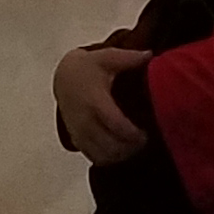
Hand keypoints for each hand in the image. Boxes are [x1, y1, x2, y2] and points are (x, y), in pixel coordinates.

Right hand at [51, 43, 148, 163]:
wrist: (64, 78)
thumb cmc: (88, 68)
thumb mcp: (107, 58)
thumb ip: (128, 58)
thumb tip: (150, 54)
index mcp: (95, 100)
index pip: (116, 125)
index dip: (133, 134)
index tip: (146, 133)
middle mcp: (85, 120)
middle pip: (110, 145)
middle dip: (130, 147)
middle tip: (144, 141)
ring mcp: (79, 132)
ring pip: (102, 155)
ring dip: (121, 155)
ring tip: (134, 147)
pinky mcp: (76, 139)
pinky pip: (93, 157)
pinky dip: (109, 159)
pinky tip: (120, 151)